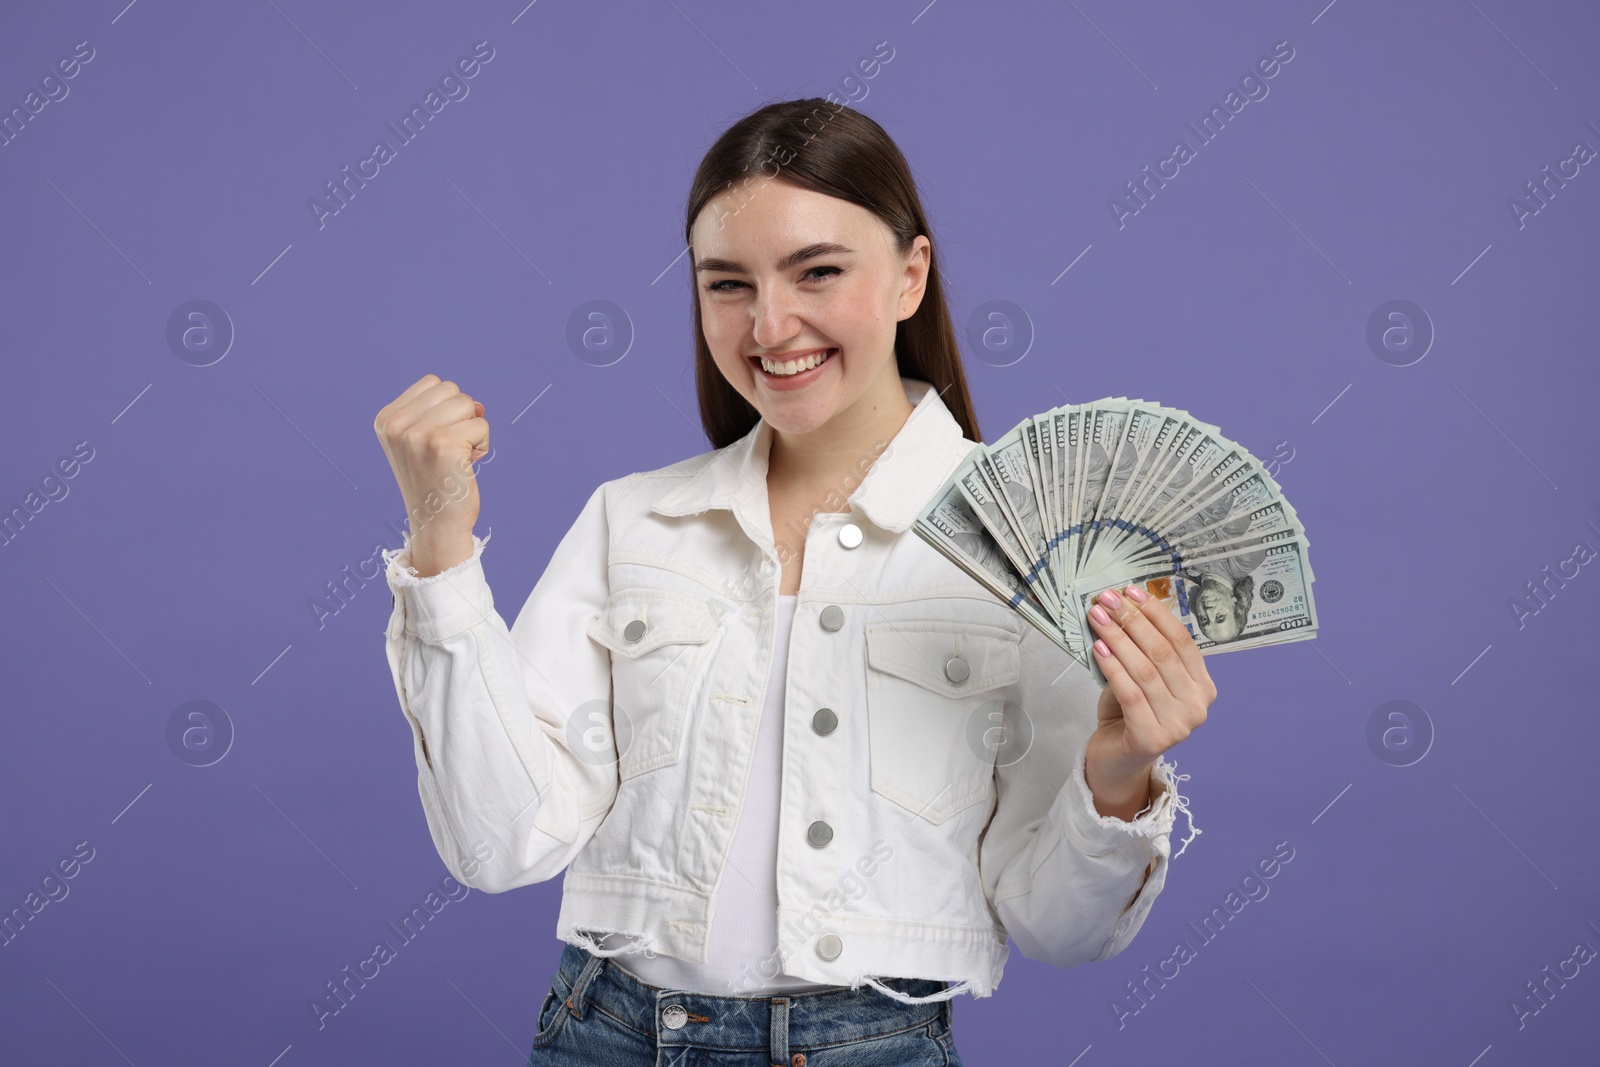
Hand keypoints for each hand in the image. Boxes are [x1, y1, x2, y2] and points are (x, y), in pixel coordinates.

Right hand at [373, 374, 489, 573]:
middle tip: (449, 451)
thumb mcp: (424, 441)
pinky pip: (480, 425)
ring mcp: (417, 433)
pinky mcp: (442, 444)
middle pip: (451, 390)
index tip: (437, 441)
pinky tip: (466, 465)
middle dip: (461, 418)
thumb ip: (443, 413)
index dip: (447, 409)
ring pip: (467, 404)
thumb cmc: (436, 481)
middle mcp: (396, 425)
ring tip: (458, 457)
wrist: (436, 524)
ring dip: (472, 430)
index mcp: (386, 419)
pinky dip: (482, 445)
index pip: (433, 384)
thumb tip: (477, 405)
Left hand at [1084, 583, 1215, 815]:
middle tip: (1107, 599)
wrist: (1116, 760)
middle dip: (1132, 620)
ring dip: (1118, 639)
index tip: (1131, 591)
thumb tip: (1122, 606)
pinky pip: (1130, 693)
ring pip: (1145, 671)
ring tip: (1097, 618)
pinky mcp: (1153, 738)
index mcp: (1202, 686)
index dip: (1156, 613)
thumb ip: (1142, 650)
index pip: (1182, 641)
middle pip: (1162, 652)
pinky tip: (1098, 649)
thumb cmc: (1129, 714)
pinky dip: (1113, 667)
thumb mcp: (1141, 677)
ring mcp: (1179, 726)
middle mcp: (1197, 706)